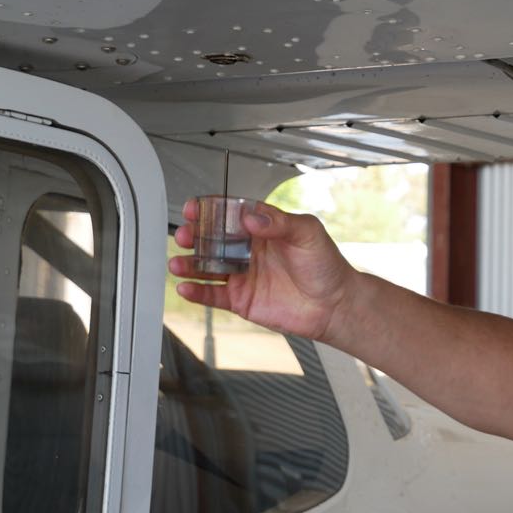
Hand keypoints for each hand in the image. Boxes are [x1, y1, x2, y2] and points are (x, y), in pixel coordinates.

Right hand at [170, 200, 358, 342]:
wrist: (334, 304)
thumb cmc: (326, 266)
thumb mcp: (307, 232)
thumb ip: (279, 222)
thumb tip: (252, 216)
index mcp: (263, 229)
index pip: (229, 215)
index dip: (210, 211)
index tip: (196, 207)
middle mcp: (248, 251)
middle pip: (211, 240)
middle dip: (194, 236)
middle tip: (185, 235)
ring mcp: (242, 275)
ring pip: (207, 267)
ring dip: (189, 264)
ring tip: (178, 263)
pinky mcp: (241, 299)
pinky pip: (212, 294)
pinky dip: (197, 291)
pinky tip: (185, 287)